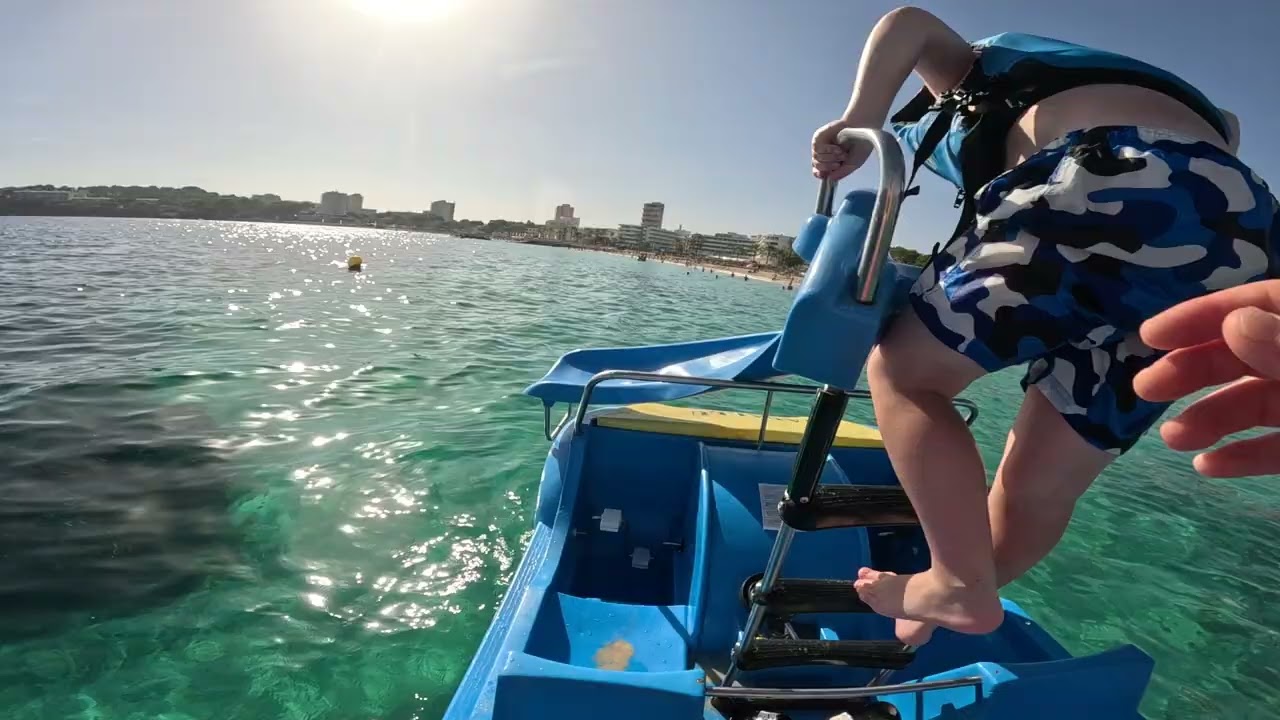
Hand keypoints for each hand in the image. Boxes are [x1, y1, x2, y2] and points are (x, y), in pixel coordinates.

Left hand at [812, 119, 872, 180]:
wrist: (863, 129)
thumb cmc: (860, 146)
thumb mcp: (853, 164)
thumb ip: (841, 173)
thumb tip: (830, 179)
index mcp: (832, 162)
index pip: (819, 172)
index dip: (821, 174)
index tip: (826, 175)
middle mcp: (824, 154)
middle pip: (817, 166)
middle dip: (829, 167)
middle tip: (840, 162)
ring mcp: (821, 145)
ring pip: (816, 159)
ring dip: (830, 158)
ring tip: (841, 153)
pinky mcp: (819, 136)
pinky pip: (817, 149)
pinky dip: (827, 150)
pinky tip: (836, 148)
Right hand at [1134, 281, 1279, 476]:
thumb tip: (1233, 322)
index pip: (1263, 302)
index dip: (1205, 316)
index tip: (1151, 336)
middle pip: (1250, 353)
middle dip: (1195, 370)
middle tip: (1145, 389)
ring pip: (1259, 403)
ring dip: (1210, 417)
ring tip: (1172, 438)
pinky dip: (1245, 456)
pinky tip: (1207, 466)